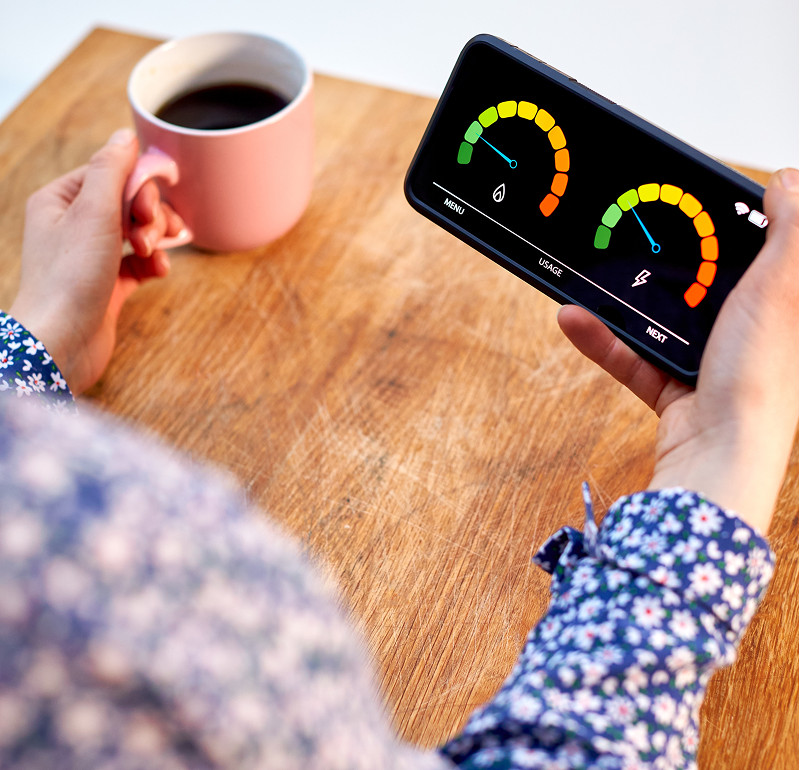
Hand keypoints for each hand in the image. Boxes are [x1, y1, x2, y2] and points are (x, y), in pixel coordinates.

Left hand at [9, 128, 184, 394]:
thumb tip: (126, 136)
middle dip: (149, 216)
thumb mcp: (93, 212)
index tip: (149, 206)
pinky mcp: (108, 284)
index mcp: (60, 201)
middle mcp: (73, 225)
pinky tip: (158, 270)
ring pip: (138, 231)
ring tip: (154, 254)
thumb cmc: (70, 279)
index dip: (138, 186)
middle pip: (129, 202)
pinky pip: (140, 262)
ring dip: (155, 238)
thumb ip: (111, 169)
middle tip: (148, 235)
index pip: (110, 173)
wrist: (62, 343)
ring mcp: (92, 257)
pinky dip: (153, 262)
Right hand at [558, 168, 798, 533]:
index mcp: (783, 306)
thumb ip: (788, 230)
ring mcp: (711, 361)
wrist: (717, 454)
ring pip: (662, 318)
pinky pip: (634, 355)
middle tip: (634, 231)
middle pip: (704, 283)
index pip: (759, 252)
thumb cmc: (758, 378)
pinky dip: (604, 341)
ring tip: (593, 273)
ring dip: (624, 301)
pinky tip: (577, 319)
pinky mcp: (674, 387)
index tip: (694, 203)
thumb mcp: (780, 287)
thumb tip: (786, 179)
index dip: (729, 225)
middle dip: (666, 262)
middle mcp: (750, 332)